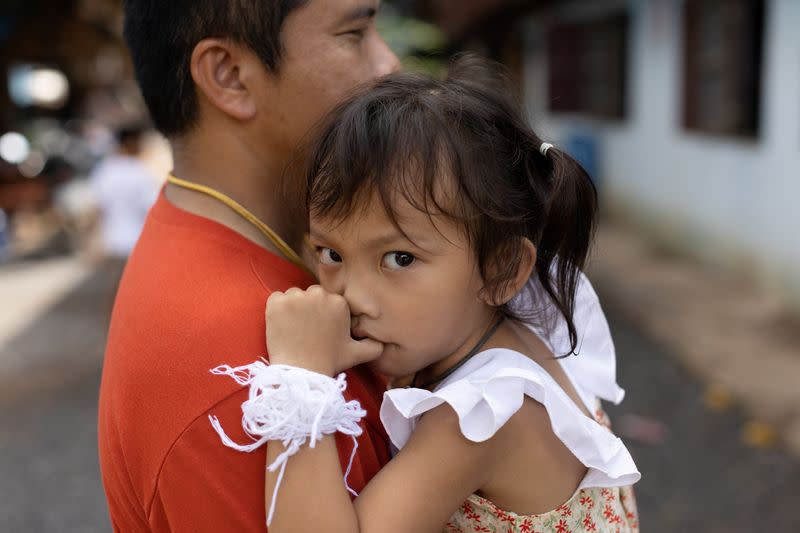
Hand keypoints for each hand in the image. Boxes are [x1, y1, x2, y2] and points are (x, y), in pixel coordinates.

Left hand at [265, 285, 383, 374]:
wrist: (301, 373)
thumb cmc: (328, 362)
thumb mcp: (356, 354)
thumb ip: (373, 346)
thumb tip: (382, 343)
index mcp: (338, 302)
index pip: (328, 300)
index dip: (323, 314)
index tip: (319, 329)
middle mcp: (319, 294)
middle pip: (311, 295)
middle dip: (309, 309)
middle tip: (306, 330)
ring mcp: (296, 297)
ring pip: (294, 296)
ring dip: (293, 308)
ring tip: (294, 329)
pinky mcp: (277, 303)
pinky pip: (276, 299)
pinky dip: (276, 310)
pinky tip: (281, 325)